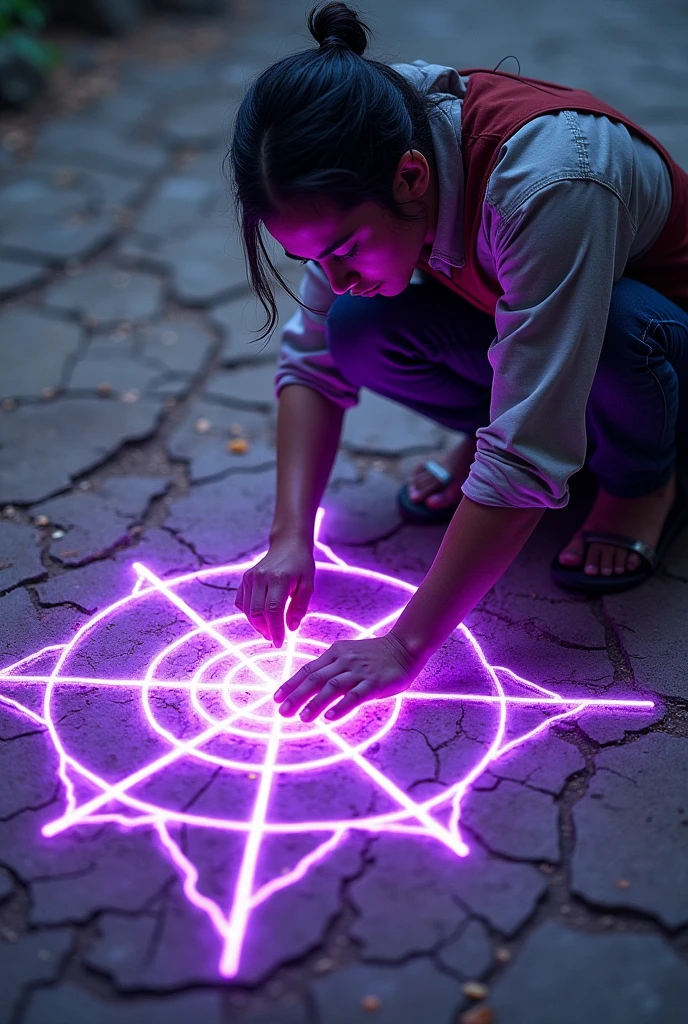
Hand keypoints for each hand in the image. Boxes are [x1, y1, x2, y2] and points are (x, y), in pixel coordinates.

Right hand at [235, 538, 314, 647]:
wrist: (288, 545)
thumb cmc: (300, 565)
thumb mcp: (308, 584)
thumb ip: (300, 606)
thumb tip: (291, 628)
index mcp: (278, 578)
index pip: (273, 610)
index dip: (275, 629)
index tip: (279, 642)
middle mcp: (260, 577)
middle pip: (257, 613)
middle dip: (265, 630)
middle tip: (275, 639)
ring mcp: (249, 578)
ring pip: (248, 610)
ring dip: (257, 625)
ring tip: (269, 631)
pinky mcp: (244, 579)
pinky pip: (242, 603)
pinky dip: (249, 614)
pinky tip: (261, 617)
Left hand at [274, 632, 421, 721]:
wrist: (405, 646)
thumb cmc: (374, 655)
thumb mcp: (348, 655)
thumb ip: (331, 668)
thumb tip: (309, 686)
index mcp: (335, 653)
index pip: (307, 669)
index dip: (290, 684)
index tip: (276, 699)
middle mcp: (344, 661)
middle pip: (314, 679)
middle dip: (296, 696)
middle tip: (282, 712)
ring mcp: (359, 672)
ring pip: (332, 687)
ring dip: (315, 703)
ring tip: (303, 718)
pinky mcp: (374, 683)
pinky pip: (355, 695)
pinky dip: (341, 706)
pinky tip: (330, 717)